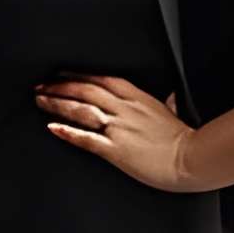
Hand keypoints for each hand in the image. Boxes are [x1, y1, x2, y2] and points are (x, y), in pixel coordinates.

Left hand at [36, 74, 200, 190]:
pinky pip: (87, 138)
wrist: (193, 160)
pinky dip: (68, 131)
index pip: (102, 80)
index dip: (78, 75)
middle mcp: (126, 110)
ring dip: (57, 103)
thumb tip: (171, 95)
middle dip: (60, 87)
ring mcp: (120, 129)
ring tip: (40, 100)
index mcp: (139, 99)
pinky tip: (53, 127)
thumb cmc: (184, 139)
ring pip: (82, 110)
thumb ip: (167, 103)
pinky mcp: (116, 150)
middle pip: (86, 91)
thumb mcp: (174, 113)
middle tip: (41, 85)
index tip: (60, 73)